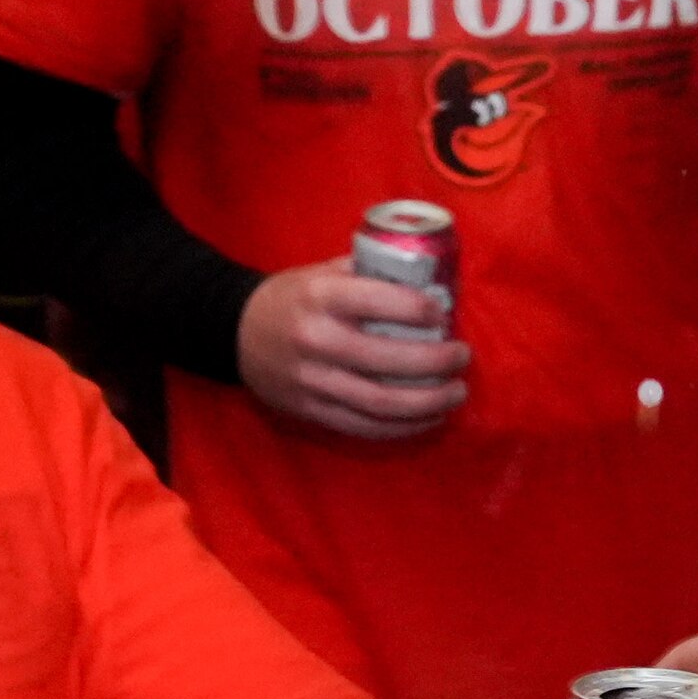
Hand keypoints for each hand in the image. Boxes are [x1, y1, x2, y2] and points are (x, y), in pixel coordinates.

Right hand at [237, 259, 468, 442]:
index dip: (420, 310)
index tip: (443, 315)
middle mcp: (318, 340)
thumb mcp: (322, 271)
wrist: (235, 332)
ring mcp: (314, 381)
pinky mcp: (311, 411)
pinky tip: (428, 418)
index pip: (380, 302)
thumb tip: (427, 277)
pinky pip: (364, 427)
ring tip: (456, 393)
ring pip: (381, 403)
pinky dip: (402, 427)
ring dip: (428, 402)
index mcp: (322, 297)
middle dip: (436, 362)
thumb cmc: (290, 297)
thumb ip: (368, 273)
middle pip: (388, 361)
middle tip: (462, 357)